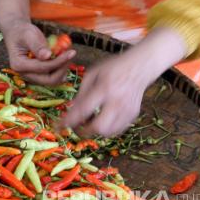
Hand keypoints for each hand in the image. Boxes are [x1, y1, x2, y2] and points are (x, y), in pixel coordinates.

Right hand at [3, 20, 75, 84]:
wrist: (18, 34)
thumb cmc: (22, 32)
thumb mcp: (28, 34)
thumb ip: (37, 45)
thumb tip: (48, 56)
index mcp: (19, 65)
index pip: (42, 68)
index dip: (58, 61)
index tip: (71, 52)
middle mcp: (25, 75)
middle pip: (49, 80)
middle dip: (62, 69)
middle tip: (71, 54)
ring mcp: (33, 77)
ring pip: (53, 81)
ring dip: (63, 69)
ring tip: (67, 54)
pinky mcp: (39, 75)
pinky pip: (54, 77)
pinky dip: (61, 68)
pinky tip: (64, 57)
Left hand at [60, 28, 186, 136]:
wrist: (140, 66)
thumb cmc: (113, 68)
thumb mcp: (93, 73)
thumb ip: (81, 93)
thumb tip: (72, 111)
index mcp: (105, 88)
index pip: (83, 110)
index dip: (69, 121)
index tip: (59, 127)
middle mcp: (117, 101)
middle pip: (98, 127)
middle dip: (84, 131)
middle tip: (77, 126)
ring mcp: (127, 110)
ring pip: (108, 133)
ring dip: (94, 131)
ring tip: (90, 122)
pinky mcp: (133, 115)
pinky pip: (116, 130)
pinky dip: (106, 129)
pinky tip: (102, 120)